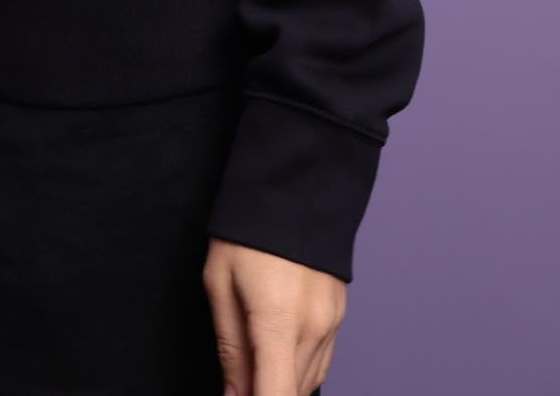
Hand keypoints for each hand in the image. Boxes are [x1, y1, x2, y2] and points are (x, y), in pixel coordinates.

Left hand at [202, 236, 345, 395]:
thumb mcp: (220, 284)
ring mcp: (332, 323)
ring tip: (253, 349)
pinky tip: (279, 348)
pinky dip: (298, 367)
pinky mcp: (340, 316)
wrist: (294, 185)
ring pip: (307, 381)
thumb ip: (230, 348)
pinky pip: (321, 361)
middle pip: (291, 392)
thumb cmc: (248, 230)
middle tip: (237, 372)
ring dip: (280, 379)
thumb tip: (234, 395)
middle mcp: (313, 329)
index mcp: (278, 322)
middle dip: (261, 389)